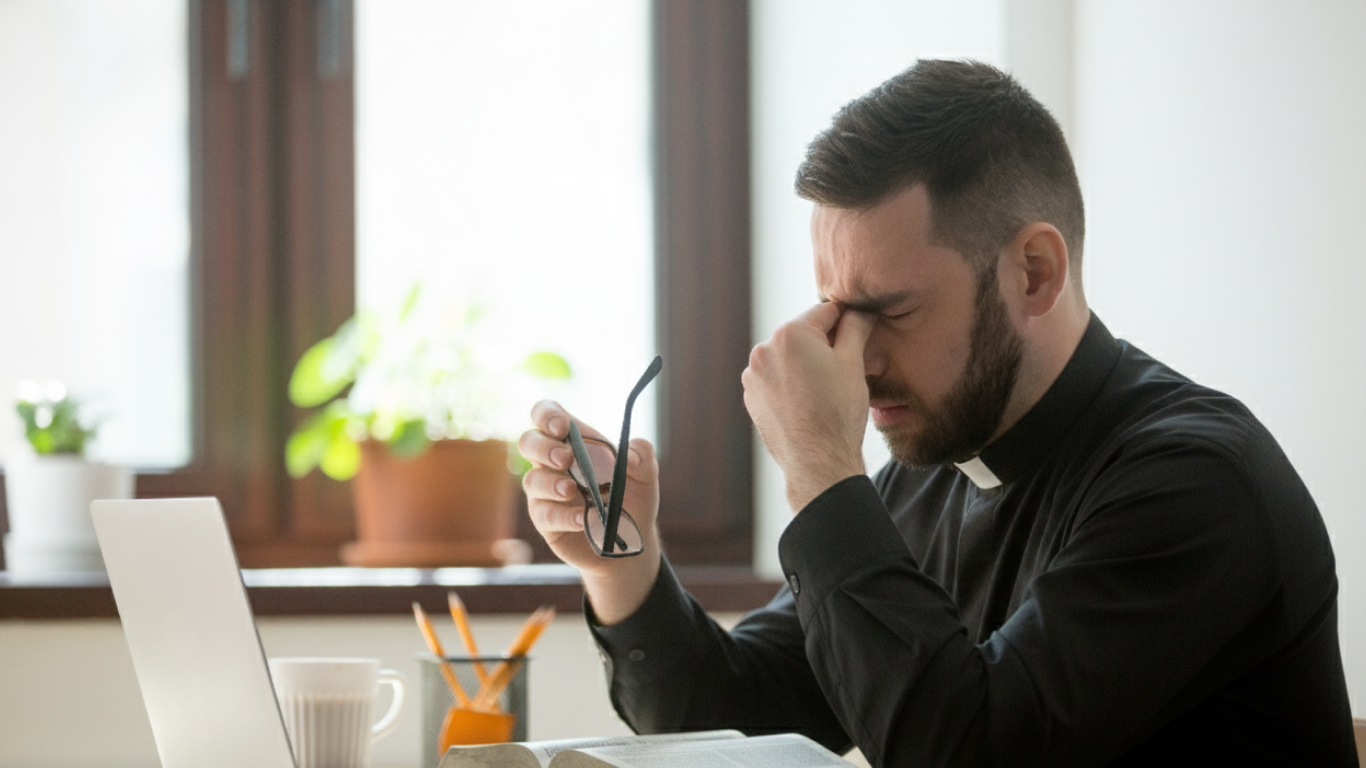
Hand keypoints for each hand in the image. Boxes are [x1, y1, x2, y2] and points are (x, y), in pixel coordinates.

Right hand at [518, 400, 660, 622]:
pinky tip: (581, 519)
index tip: (563, 427)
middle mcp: (553, 463)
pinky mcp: (546, 521)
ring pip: (532, 480)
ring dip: (551, 483)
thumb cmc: (632, 500)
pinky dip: (562, 515)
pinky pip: (544, 514)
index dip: (547, 414)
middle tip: (567, 458)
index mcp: (574, 441)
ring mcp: (546, 493)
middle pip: (528, 442)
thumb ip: (643, 456)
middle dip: (543, 447)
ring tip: (571, 490)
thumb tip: (630, 455)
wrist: (630, 543)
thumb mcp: (645, 476)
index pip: (546, 414)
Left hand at [742, 303, 874, 510]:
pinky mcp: (751, 397)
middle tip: (842, 371)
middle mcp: (763, 349)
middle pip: (803, 336)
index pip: (825, 312)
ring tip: (824, 392)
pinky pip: (775, 380)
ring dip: (804, 365)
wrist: (817, 461)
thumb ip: (855, 327)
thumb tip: (860, 308)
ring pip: (788, 358)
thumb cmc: (838, 412)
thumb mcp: (853, 362)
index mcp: (789, 334)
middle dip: (822, 346)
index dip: (847, 322)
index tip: (858, 334)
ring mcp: (753, 375)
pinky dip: (790, 384)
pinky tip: (807, 403)